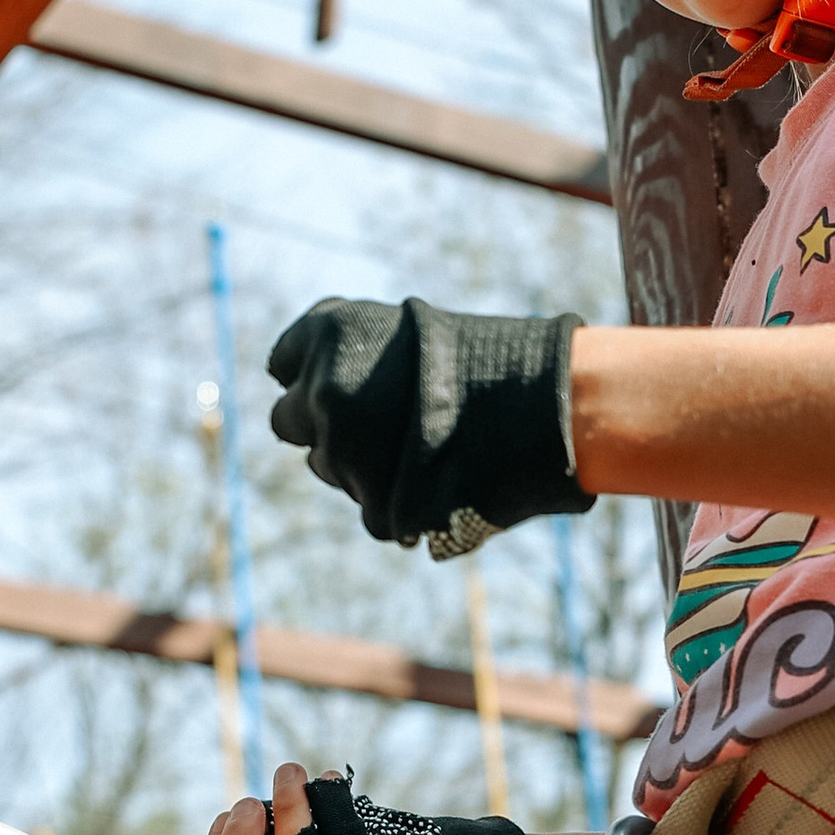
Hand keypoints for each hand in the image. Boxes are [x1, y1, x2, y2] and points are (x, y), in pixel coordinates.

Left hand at [266, 295, 586, 544]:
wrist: (550, 403)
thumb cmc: (491, 357)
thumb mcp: (406, 329)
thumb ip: (347, 354)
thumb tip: (297, 384)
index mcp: (328, 330)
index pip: (283, 365)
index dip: (317, 374)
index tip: (354, 381)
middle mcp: (323, 388)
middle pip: (289, 421)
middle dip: (325, 423)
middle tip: (380, 421)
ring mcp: (342, 452)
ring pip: (325, 466)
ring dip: (358, 462)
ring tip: (421, 445)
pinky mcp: (370, 504)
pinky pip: (365, 506)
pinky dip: (393, 498)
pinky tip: (435, 475)